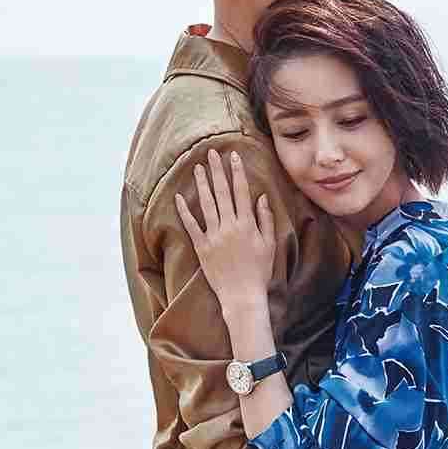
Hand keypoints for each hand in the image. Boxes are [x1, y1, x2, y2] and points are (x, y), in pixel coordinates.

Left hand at [173, 148, 274, 309]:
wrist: (242, 296)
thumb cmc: (259, 271)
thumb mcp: (269, 244)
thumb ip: (265, 219)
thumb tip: (261, 197)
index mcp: (247, 224)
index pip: (241, 191)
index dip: (236, 172)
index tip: (233, 156)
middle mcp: (229, 226)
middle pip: (222, 193)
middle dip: (217, 171)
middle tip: (211, 153)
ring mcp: (214, 236)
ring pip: (206, 204)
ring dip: (201, 184)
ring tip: (197, 168)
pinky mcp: (201, 247)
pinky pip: (191, 226)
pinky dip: (184, 211)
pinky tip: (178, 197)